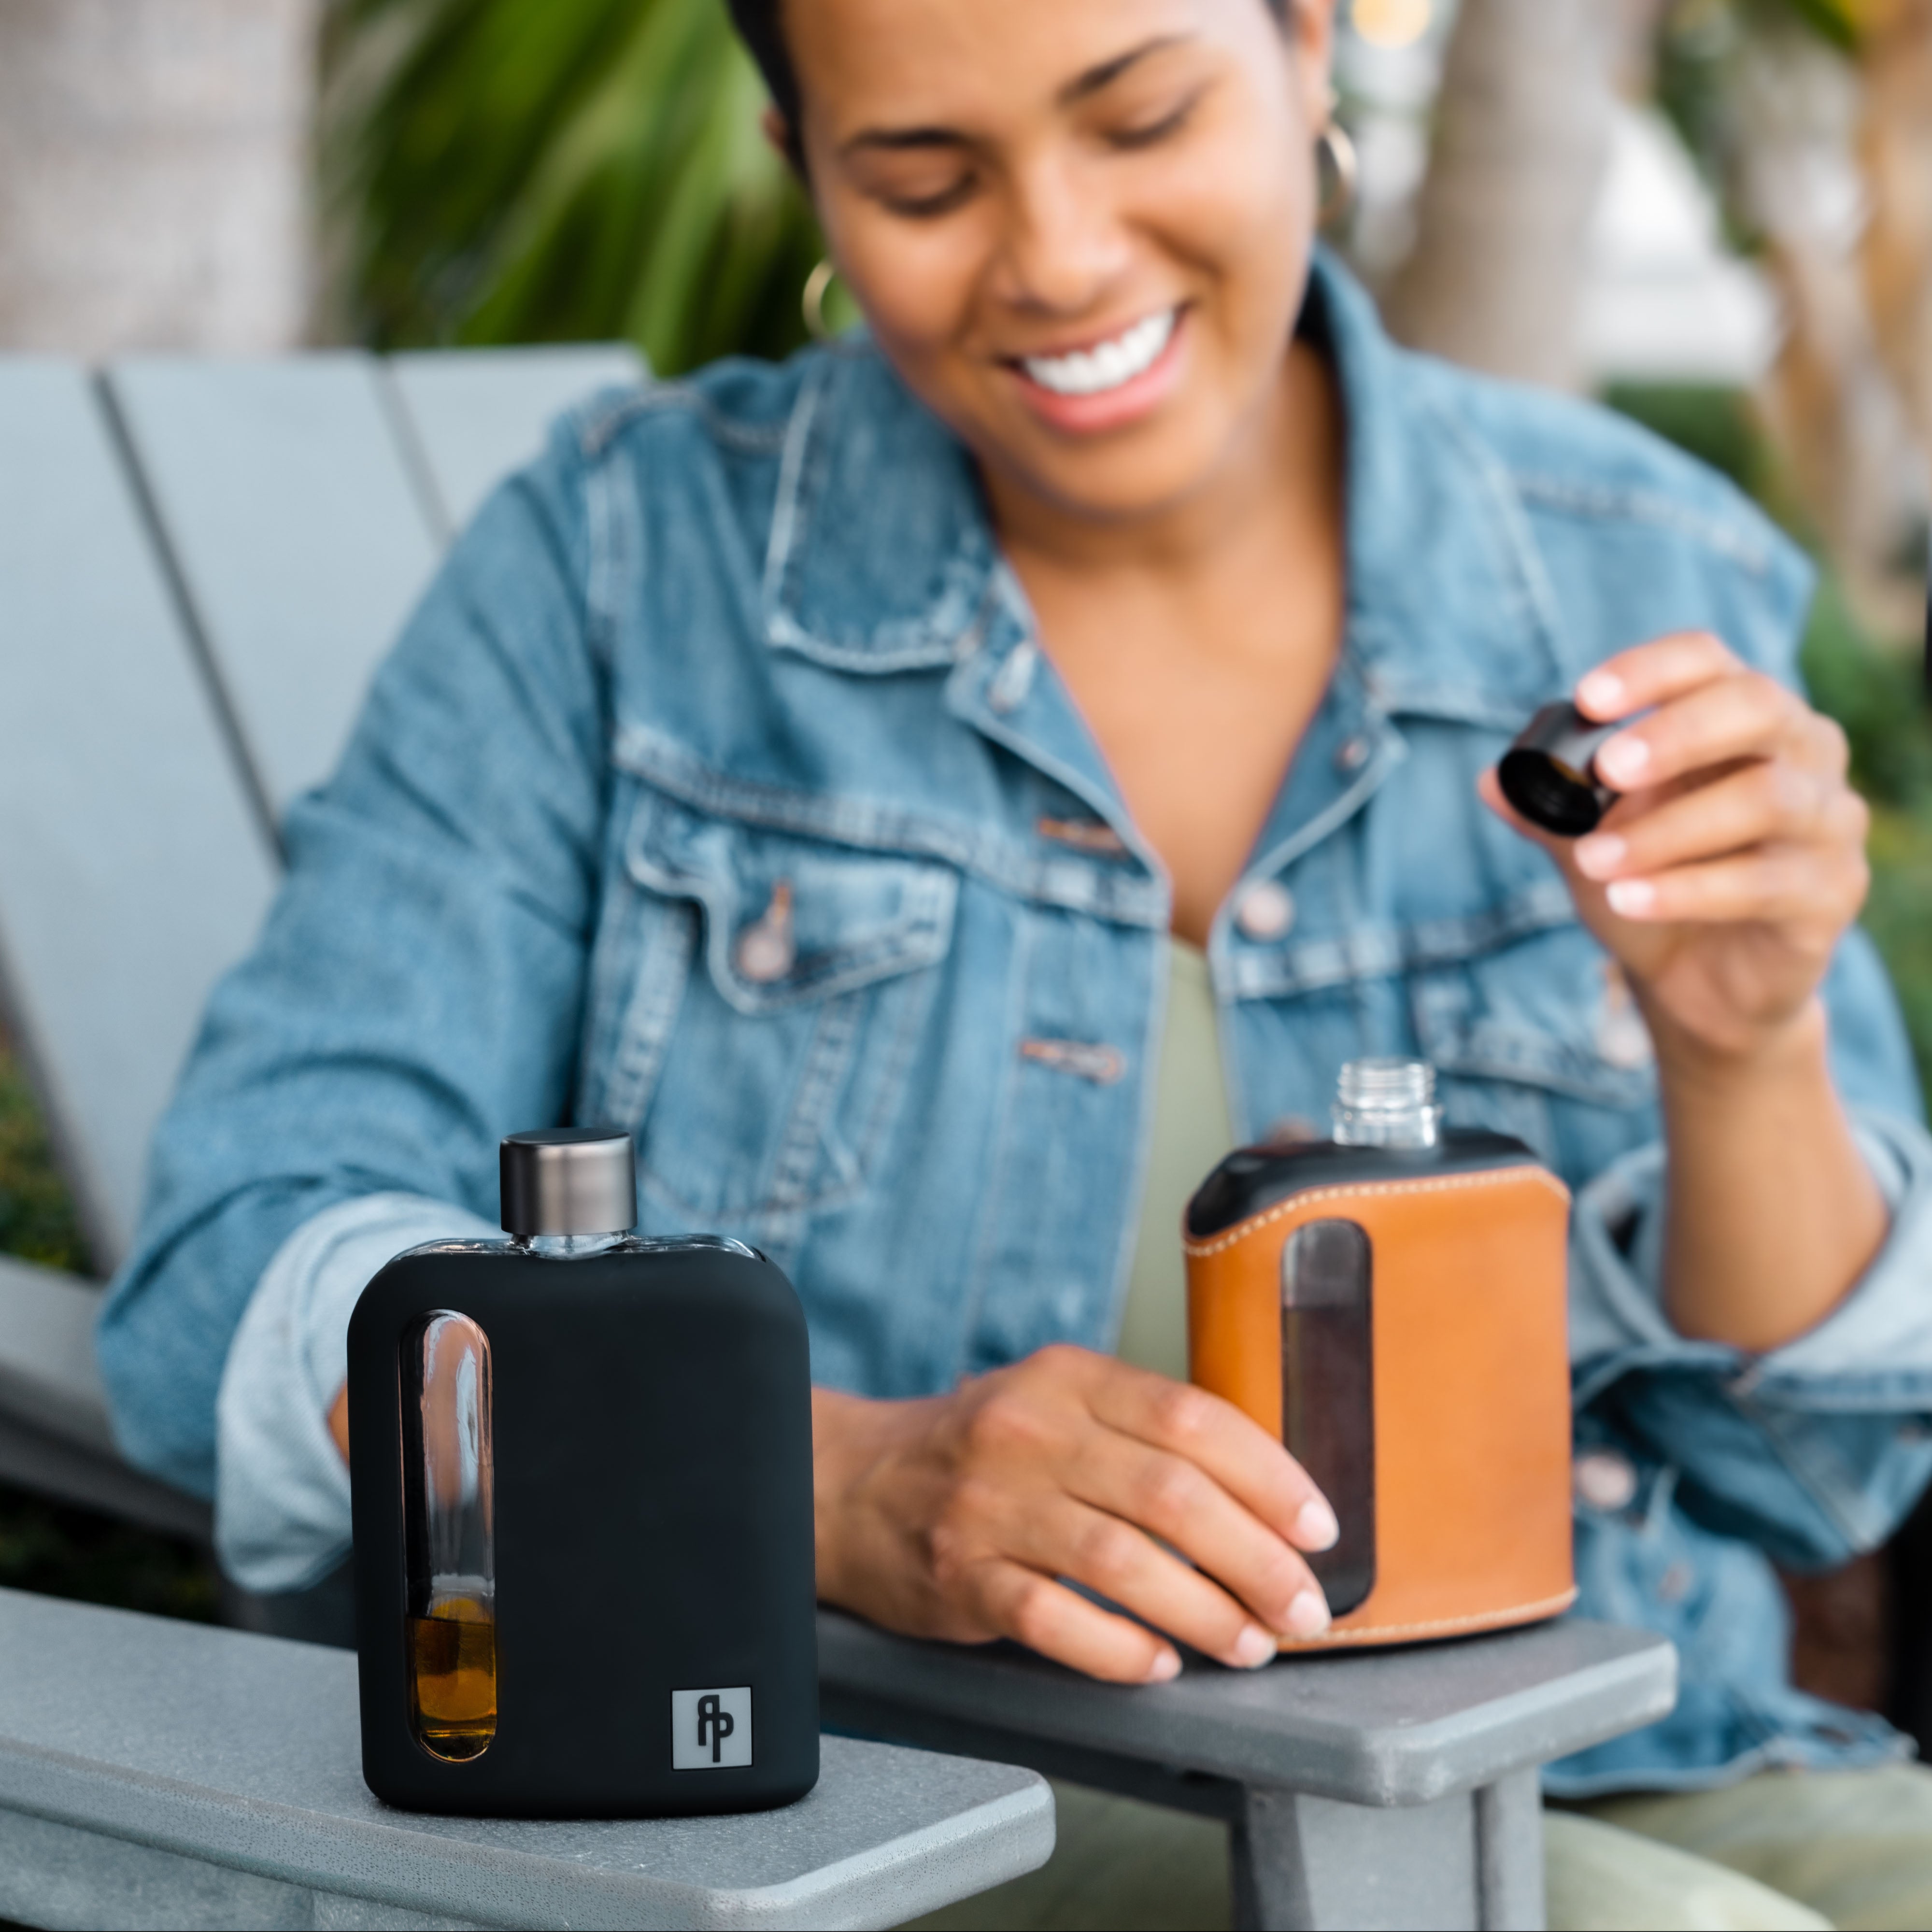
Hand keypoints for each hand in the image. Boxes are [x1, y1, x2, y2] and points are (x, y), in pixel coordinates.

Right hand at [812, 1345, 1340, 1681]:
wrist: (851, 1484)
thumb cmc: (983, 1451)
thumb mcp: (1058, 1403)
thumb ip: (1145, 1431)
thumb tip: (1268, 1493)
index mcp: (1069, 1378)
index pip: (1191, 1417)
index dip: (1269, 1476)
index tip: (1317, 1529)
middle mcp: (1029, 1431)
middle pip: (1171, 1495)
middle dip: (1256, 1560)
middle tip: (1301, 1608)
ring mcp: (989, 1505)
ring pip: (1122, 1562)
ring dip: (1205, 1612)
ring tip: (1249, 1644)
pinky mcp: (960, 1576)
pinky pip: (1055, 1619)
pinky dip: (1120, 1649)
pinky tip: (1159, 1663)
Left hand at [1480, 631, 1869, 1068]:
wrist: (1702, 981)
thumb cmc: (1656, 882)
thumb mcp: (1592, 842)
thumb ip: (1548, 812)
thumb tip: (1491, 781)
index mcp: (1744, 717)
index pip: (1709, 661)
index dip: (1651, 669)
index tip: (1587, 698)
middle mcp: (1802, 751)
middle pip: (1756, 708)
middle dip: (1676, 734)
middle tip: (1607, 770)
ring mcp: (1828, 819)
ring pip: (1765, 799)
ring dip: (1667, 830)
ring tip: (1593, 861)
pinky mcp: (1833, 890)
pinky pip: (1764, 882)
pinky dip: (1687, 890)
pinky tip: (1628, 901)